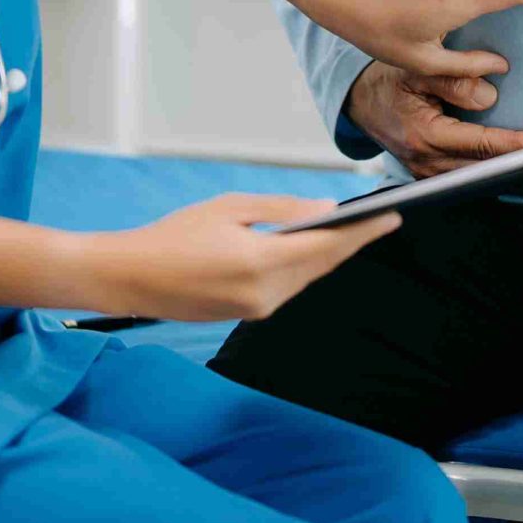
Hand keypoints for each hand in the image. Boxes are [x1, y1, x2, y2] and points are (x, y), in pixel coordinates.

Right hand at [90, 193, 400, 321]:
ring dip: (330, 256)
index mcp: (261, 262)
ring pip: (307, 278)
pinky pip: (288, 288)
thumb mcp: (229, 208)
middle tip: (383, 221)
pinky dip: (305, 269)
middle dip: (354, 243)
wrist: (132, 278)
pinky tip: (315, 252)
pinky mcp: (247, 315)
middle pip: (323, 265)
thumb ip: (282, 211)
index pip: (327, 247)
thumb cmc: (175, 235)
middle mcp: (265, 294)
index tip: (391, 217)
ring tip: (355, 232)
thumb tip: (325, 210)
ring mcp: (256, 309)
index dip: (363, 232)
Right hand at [343, 59, 522, 183]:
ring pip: (476, 182)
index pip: (478, 144)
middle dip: (521, 175)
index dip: (512, 146)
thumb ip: (452, 79)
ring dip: (511, 183)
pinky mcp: (430, 177)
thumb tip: (489, 96)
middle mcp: (426, 162)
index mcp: (424, 135)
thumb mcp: (415, 70)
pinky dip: (492, 182)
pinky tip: (519, 182)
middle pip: (482, 171)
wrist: (360, 102)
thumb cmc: (389, 82)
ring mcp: (427, 174)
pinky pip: (466, 182)